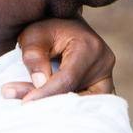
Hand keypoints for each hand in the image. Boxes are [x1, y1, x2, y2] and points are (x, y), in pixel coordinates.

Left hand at [1, 16, 116, 101]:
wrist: (61, 24)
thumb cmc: (46, 27)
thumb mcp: (34, 35)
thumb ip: (34, 56)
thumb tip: (40, 83)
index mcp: (89, 46)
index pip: (67, 79)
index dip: (46, 94)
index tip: (26, 103)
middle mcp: (103, 62)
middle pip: (79, 94)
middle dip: (52, 104)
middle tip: (28, 107)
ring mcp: (106, 75)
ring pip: (86, 103)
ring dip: (62, 108)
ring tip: (37, 106)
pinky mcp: (102, 85)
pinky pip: (89, 103)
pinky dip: (70, 107)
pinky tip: (50, 106)